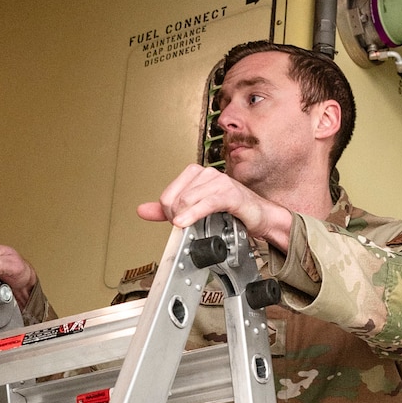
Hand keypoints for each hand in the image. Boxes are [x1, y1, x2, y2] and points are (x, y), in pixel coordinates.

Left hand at [137, 165, 292, 253]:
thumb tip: (142, 210)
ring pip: (187, 201)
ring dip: (185, 219)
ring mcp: (219, 181)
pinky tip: (185, 223)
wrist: (259, 216)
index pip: (167, 195)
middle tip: (186, 228)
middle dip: (176, 218)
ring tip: (191, 228)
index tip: (178, 223)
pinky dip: (193, 214)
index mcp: (196, 175)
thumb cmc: (232, 212)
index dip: (168, 214)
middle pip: (175, 199)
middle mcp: (206, 174)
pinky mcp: (230, 193)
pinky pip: (206, 203)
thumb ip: (167, 210)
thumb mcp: (194, 210)